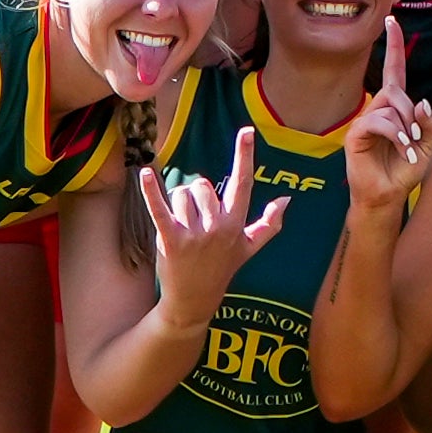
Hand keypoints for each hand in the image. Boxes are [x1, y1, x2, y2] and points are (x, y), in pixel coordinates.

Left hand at [146, 126, 289, 320]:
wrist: (194, 300)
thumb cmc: (222, 270)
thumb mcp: (249, 249)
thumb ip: (269, 224)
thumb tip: (287, 200)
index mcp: (236, 224)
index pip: (243, 183)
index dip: (244, 156)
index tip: (246, 131)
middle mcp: (218, 227)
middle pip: (202, 186)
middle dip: (196, 197)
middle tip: (195, 223)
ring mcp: (194, 234)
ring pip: (181, 195)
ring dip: (177, 207)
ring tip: (181, 229)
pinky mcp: (171, 240)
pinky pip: (160, 208)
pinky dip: (151, 190)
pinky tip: (145, 173)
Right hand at [341, 17, 431, 209]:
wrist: (388, 195)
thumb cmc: (404, 169)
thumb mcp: (427, 144)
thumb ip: (430, 122)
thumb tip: (423, 103)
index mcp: (394, 107)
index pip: (393, 70)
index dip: (393, 46)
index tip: (392, 20)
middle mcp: (377, 109)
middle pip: (396, 90)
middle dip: (412, 112)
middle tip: (416, 137)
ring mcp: (364, 120)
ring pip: (389, 105)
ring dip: (405, 127)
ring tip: (408, 147)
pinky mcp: (355, 134)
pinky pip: (378, 121)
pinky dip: (395, 134)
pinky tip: (401, 148)